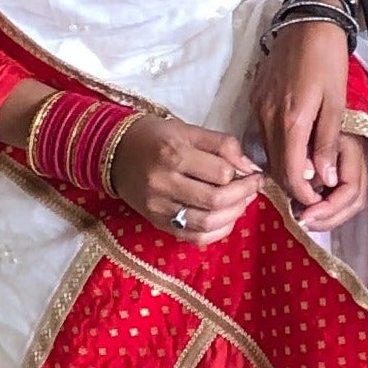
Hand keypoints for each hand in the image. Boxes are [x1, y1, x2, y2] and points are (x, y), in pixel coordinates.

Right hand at [109, 113, 262, 240]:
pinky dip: (217, 232)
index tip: (253, 172)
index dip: (244, 174)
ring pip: (206, 223)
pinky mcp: (157, 223)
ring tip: (241, 202)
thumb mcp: (187, 130)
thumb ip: (222, 144)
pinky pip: (193, 237)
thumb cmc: (154, 137)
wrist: (114, 153)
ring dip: (233, 215)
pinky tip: (225, 219)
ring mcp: (159, 208)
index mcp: (173, 155)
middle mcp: (164, 184)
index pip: (221, 172)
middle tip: (252, 188)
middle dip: (243, 196)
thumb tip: (250, 166)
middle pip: (215, 200)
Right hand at [246, 17, 367, 231]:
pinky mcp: (254, 99)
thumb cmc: (327, 60)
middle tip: (312, 195)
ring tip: (306, 176)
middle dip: (292, 186)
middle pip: (274, 166)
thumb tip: (324, 179)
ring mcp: (257, 108)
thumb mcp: (336, 103)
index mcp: (291, 119)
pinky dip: (276, 149)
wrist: (308, 22)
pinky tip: (293, 150)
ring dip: (283, 168)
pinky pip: (261, 135)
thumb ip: (327, 142)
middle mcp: (267, 117)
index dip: (301, 194)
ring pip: (265, 152)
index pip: (289, 172)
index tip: (315, 204)